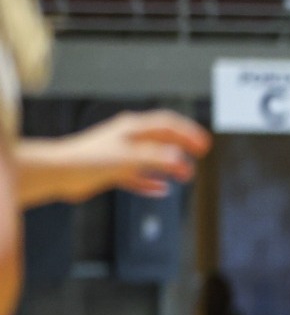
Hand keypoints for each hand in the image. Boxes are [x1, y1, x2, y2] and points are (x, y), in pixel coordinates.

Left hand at [59, 110, 211, 199]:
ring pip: (153, 158)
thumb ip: (159, 159)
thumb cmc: (89, 159)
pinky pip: (139, 176)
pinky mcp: (112, 170)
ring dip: (170, 165)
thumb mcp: (130, 157)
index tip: (204, 145)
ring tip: (185, 175)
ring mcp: (120, 154)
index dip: (189, 132)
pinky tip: (161, 189)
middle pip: (162, 139)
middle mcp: (128, 138)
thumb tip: (183, 162)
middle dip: (183, 147)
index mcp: (133, 128)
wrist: (59, 173)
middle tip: (200, 156)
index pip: (168, 124)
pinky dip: (152, 182)